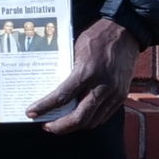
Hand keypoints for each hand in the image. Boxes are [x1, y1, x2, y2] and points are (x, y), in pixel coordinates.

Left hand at [27, 19, 142, 134]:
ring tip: (61, 123)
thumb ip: (67, 70)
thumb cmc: (98, 37)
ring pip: (92, 121)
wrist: (126, 32)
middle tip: (47, 126)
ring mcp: (115, 93)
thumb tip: (52, 87)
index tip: (31, 113)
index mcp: (88, 71)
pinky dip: (89, 120)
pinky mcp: (122, 96)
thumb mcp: (75, 49)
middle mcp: (103, 86)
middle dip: (60, 126)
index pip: (63, 96)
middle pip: (79, 118)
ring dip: (75, 126)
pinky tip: (78, 117)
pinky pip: (104, 116)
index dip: (44, 107)